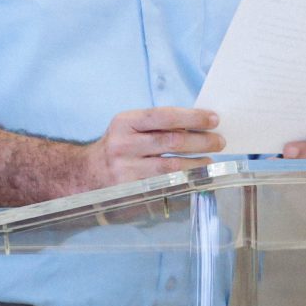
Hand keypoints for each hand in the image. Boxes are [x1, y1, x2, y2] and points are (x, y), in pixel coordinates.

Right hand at [86, 107, 221, 188]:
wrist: (86, 174)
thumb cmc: (118, 147)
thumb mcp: (129, 128)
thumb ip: (158, 126)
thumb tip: (198, 125)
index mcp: (125, 122)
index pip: (163, 116)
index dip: (191, 117)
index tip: (214, 119)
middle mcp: (123, 145)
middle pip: (171, 141)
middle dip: (201, 141)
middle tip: (220, 141)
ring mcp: (126, 170)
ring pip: (170, 166)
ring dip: (196, 163)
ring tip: (211, 161)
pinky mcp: (130, 190)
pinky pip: (163, 185)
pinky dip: (183, 181)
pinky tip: (195, 178)